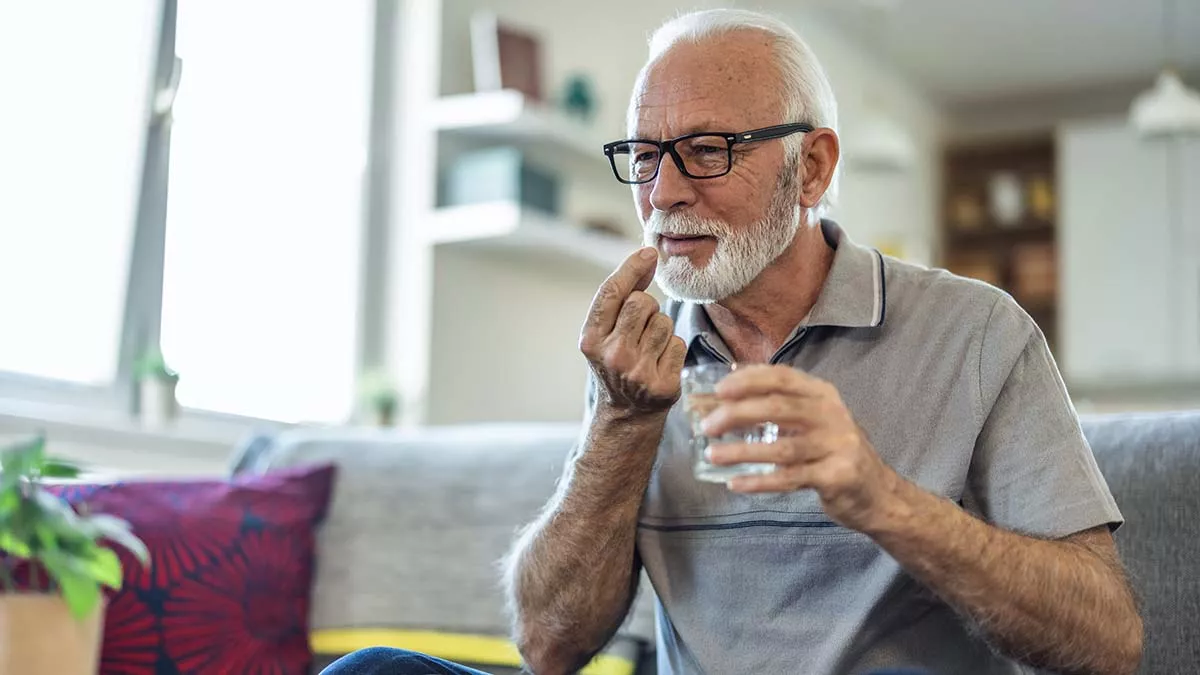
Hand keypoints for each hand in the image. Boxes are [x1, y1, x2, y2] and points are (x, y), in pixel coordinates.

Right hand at [580, 247, 687, 418]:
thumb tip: (647, 256)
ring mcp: (637, 372)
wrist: (624, 414)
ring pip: (664, 322)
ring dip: (661, 330)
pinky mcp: (662, 385)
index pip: (612, 293)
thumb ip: (621, 297)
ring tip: (649, 349)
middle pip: (642, 302)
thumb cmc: (617, 362)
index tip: (649, 252)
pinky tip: (660, 363)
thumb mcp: (605, 333)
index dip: (631, 267)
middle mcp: (612, 355)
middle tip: (639, 327)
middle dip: (647, 307)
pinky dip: (673, 349)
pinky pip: (678, 344)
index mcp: (590, 340)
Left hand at [702, 364, 899, 530]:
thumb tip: (726, 389)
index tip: (719, 389)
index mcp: (822, 394)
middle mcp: (831, 414)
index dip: (749, 380)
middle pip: (778, 408)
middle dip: (737, 415)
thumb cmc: (833, 451)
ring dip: (742, 452)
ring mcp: (837, 446)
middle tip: (707, 426)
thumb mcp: (813, 420)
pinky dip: (760, 481)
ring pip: (781, 447)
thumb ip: (778, 404)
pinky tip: (735, 484)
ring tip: (712, 455)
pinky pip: (790, 478)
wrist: (876, 493)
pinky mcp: (837, 476)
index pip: (782, 377)